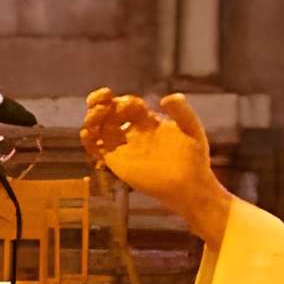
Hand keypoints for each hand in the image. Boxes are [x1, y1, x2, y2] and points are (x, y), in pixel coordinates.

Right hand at [81, 88, 229, 243]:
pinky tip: (90, 132)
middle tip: (102, 98)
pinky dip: (89, 140)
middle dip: (100, 102)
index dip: (123, 100)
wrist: (190, 185)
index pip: (127, 104)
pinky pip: (96, 148)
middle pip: (108, 113)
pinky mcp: (116, 162)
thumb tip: (164, 99)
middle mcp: (132, 132)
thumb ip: (181, 111)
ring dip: (93, 117)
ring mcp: (123, 146)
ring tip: (97, 113)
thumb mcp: (191, 128)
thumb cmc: (194, 159)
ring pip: (98, 127)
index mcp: (148, 121)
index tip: (129, 103)